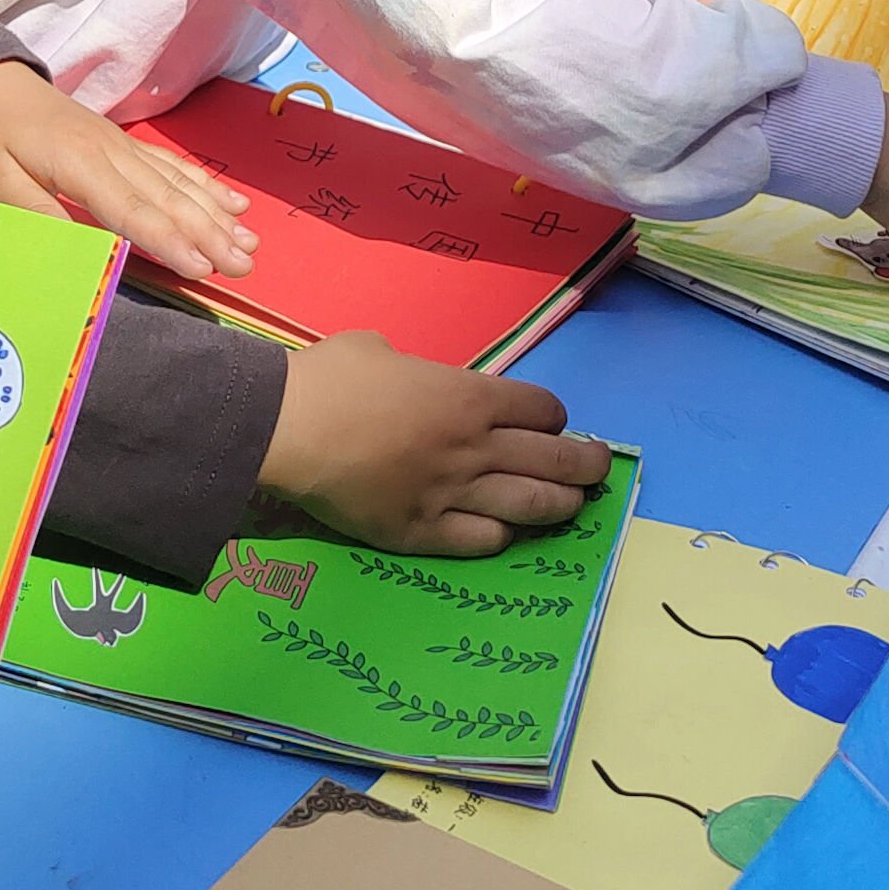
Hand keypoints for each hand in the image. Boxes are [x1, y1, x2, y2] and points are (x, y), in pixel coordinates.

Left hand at [0, 60, 256, 282]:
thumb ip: (37, 215)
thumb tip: (83, 250)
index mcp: (79, 163)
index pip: (132, 210)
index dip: (168, 241)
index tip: (202, 268)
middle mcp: (111, 152)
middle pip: (167, 198)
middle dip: (209, 234)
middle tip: (244, 265)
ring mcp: (121, 145)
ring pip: (177, 183)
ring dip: (216, 214)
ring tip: (249, 242)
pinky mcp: (122, 144)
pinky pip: (170, 166)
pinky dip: (204, 185)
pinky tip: (231, 203)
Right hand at [256, 331, 614, 555]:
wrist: (290, 428)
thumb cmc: (333, 377)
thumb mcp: (380, 349)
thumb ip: (412, 368)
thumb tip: (411, 377)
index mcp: (468, 396)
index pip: (540, 409)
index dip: (553, 416)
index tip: (552, 422)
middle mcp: (474, 447)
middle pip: (552, 460)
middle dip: (585, 465)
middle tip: (598, 469)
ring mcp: (452, 494)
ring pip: (530, 506)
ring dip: (562, 506)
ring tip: (574, 506)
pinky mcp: (423, 533)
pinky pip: (481, 540)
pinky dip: (501, 535)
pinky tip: (505, 532)